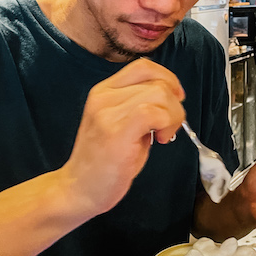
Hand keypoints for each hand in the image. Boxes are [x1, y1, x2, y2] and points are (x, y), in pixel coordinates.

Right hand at [60, 59, 184, 216]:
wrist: (79, 190)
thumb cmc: (105, 161)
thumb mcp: (121, 123)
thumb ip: (141, 105)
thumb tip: (172, 97)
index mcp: (104, 91)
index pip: (143, 66)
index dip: (168, 78)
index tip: (176, 99)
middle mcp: (103, 97)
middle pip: (156, 81)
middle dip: (175, 103)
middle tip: (169, 127)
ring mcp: (108, 114)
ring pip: (159, 94)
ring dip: (173, 115)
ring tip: (164, 135)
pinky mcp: (116, 133)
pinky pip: (152, 113)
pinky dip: (166, 123)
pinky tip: (161, 139)